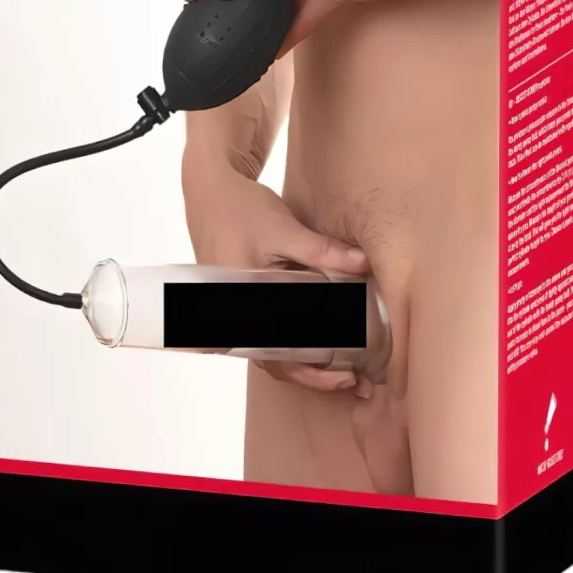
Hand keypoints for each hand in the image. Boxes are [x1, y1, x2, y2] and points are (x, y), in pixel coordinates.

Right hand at [183, 149, 367, 392]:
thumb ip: (322, 251)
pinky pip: (265, 336)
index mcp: (240, 307)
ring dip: (303, 362)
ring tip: (342, 369)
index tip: (348, 375)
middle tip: (354, 380)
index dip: (315, 371)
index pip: (279, 356)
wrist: (209, 191)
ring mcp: (232, 315)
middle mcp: (232, 319)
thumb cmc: (240, 209)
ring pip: (270, 353)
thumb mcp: (283, 228)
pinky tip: (318, 342)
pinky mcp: (239, 305)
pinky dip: (291, 344)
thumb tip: (363, 265)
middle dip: (314, 374)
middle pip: (275, 363)